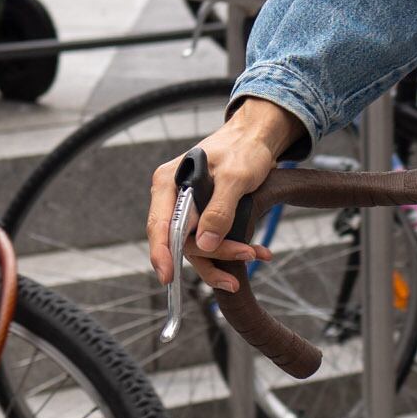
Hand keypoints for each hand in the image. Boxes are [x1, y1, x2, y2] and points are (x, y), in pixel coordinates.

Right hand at [146, 96, 304, 294]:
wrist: (257, 141)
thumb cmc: (243, 149)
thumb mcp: (235, 177)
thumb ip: (219, 209)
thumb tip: (204, 244)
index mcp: (168, 183)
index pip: (158, 225)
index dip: (161, 253)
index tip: (167, 277)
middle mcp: (172, 199)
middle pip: (182, 240)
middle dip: (214, 254)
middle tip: (248, 254)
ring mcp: (187, 210)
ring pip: (197, 247)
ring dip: (226, 256)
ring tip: (256, 254)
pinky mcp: (203, 219)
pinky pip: (210, 243)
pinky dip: (231, 251)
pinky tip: (255, 251)